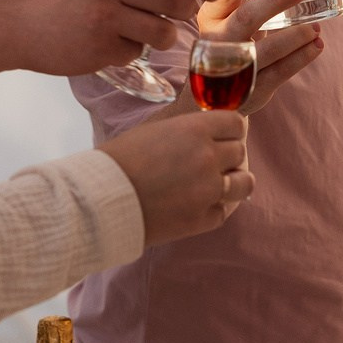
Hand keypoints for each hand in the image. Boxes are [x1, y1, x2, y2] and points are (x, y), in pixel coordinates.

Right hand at [0, 0, 219, 89]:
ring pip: (163, 31)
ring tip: (142, 32)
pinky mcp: (99, 47)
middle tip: (182, 15)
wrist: (15, 23)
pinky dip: (131, 51)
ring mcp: (104, 17)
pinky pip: (137, 52)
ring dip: (162, 36)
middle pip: (175, 0)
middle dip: (186, 12)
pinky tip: (109, 44)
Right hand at [98, 111, 253, 244]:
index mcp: (195, 129)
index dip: (230, 129)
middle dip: (227, 155)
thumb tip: (206, 132)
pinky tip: (197, 206)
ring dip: (233, 182)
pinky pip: (224, 211)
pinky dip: (214, 208)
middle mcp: (208, 157)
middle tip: (209, 162)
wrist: (98, 201)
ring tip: (215, 186)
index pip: (236, 123)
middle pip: (240, 151)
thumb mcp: (154, 130)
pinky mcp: (202, 219)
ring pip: (244, 182)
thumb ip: (186, 130)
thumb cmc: (117, 161)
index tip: (222, 136)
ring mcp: (209, 190)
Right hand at [196, 0, 325, 109]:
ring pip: (266, 50)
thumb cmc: (233, 37)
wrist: (215, 91)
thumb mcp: (237, 9)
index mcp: (210, 14)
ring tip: (316, 26)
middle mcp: (216, 40)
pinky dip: (301, 57)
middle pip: (247, 17)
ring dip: (295, 35)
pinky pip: (280, 72)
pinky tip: (316, 45)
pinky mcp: (251, 90)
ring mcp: (232, 68)